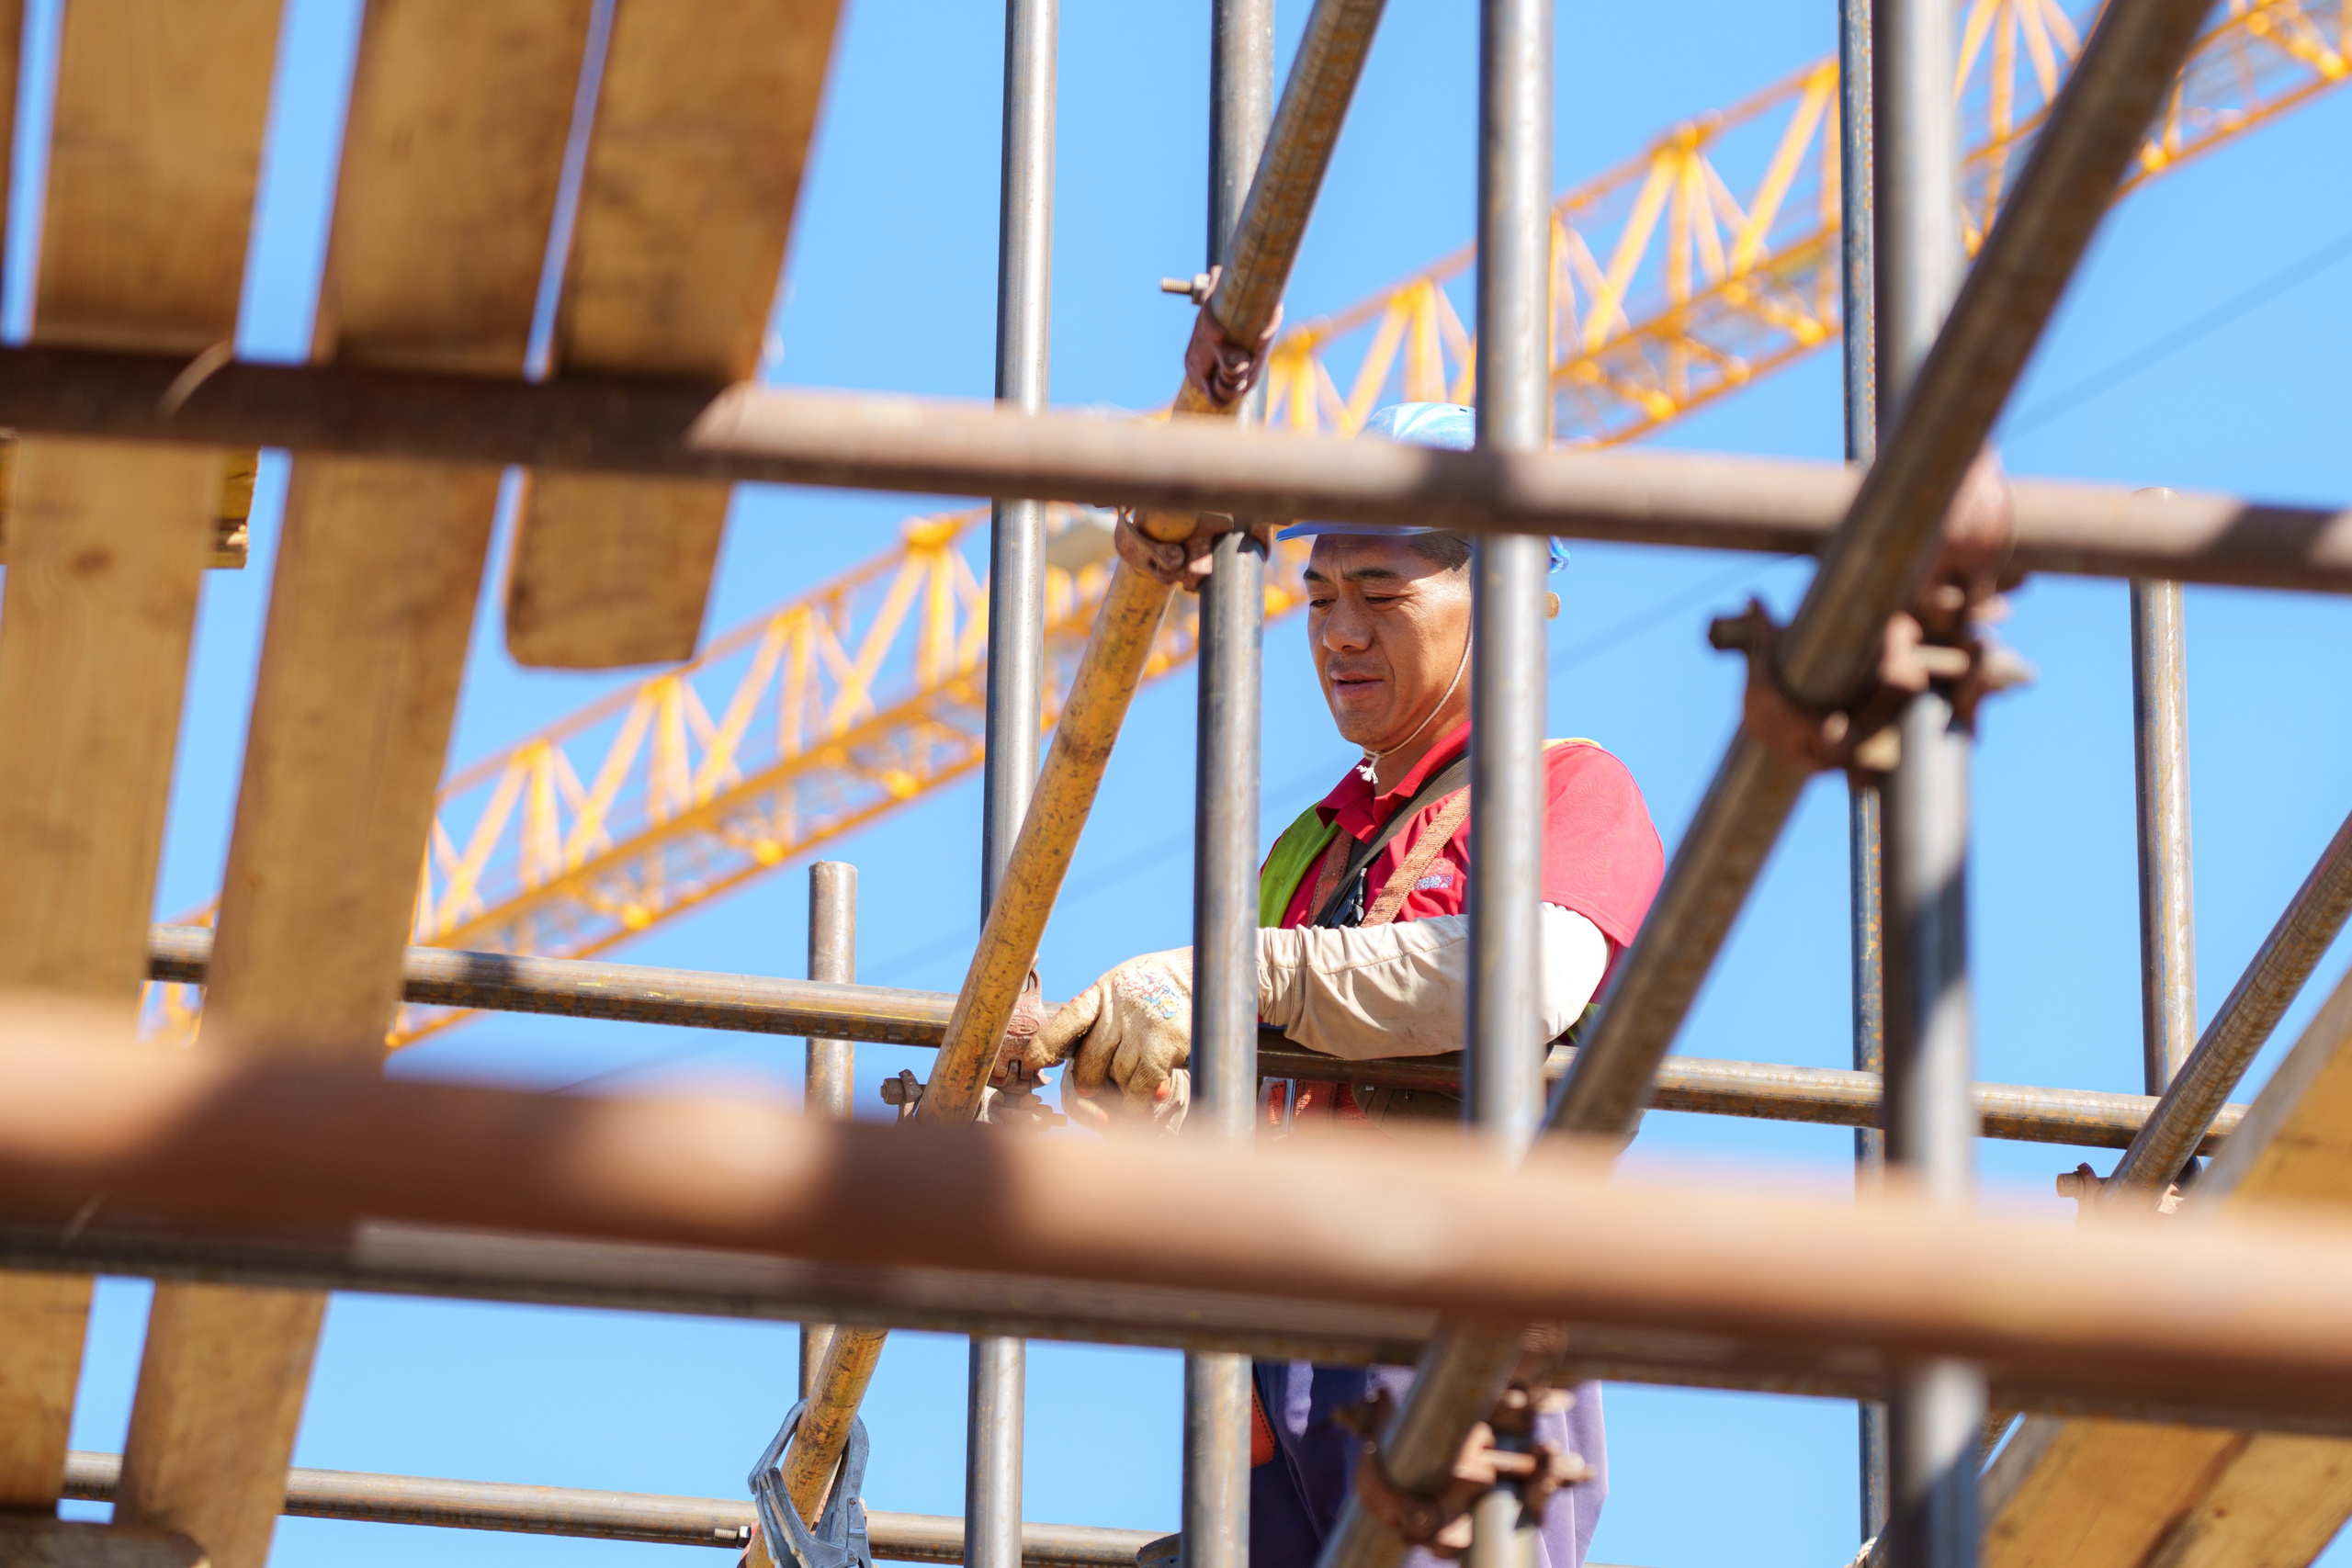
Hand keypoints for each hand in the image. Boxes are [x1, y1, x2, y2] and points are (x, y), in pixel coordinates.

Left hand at [1026, 948, 1192, 1125]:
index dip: (1048, 1042)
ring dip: (1121, 1089)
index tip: (1032, 1061)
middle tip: (1089, 1088)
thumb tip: (1068, 1054)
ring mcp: (1143, 1025)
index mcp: (1102, 993)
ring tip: (1129, 1090)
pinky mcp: (1166, 1042)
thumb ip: (1098, 1015)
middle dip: (1088, 1079)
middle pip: (1091, 1058)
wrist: (1198, 978)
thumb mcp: (1119, 989)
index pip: (1069, 1019)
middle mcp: (1119, 1008)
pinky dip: (1139, 1097)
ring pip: (1117, 1074)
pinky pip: (1142, 1082)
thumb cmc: (1151, 989)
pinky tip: (1142, 1100)